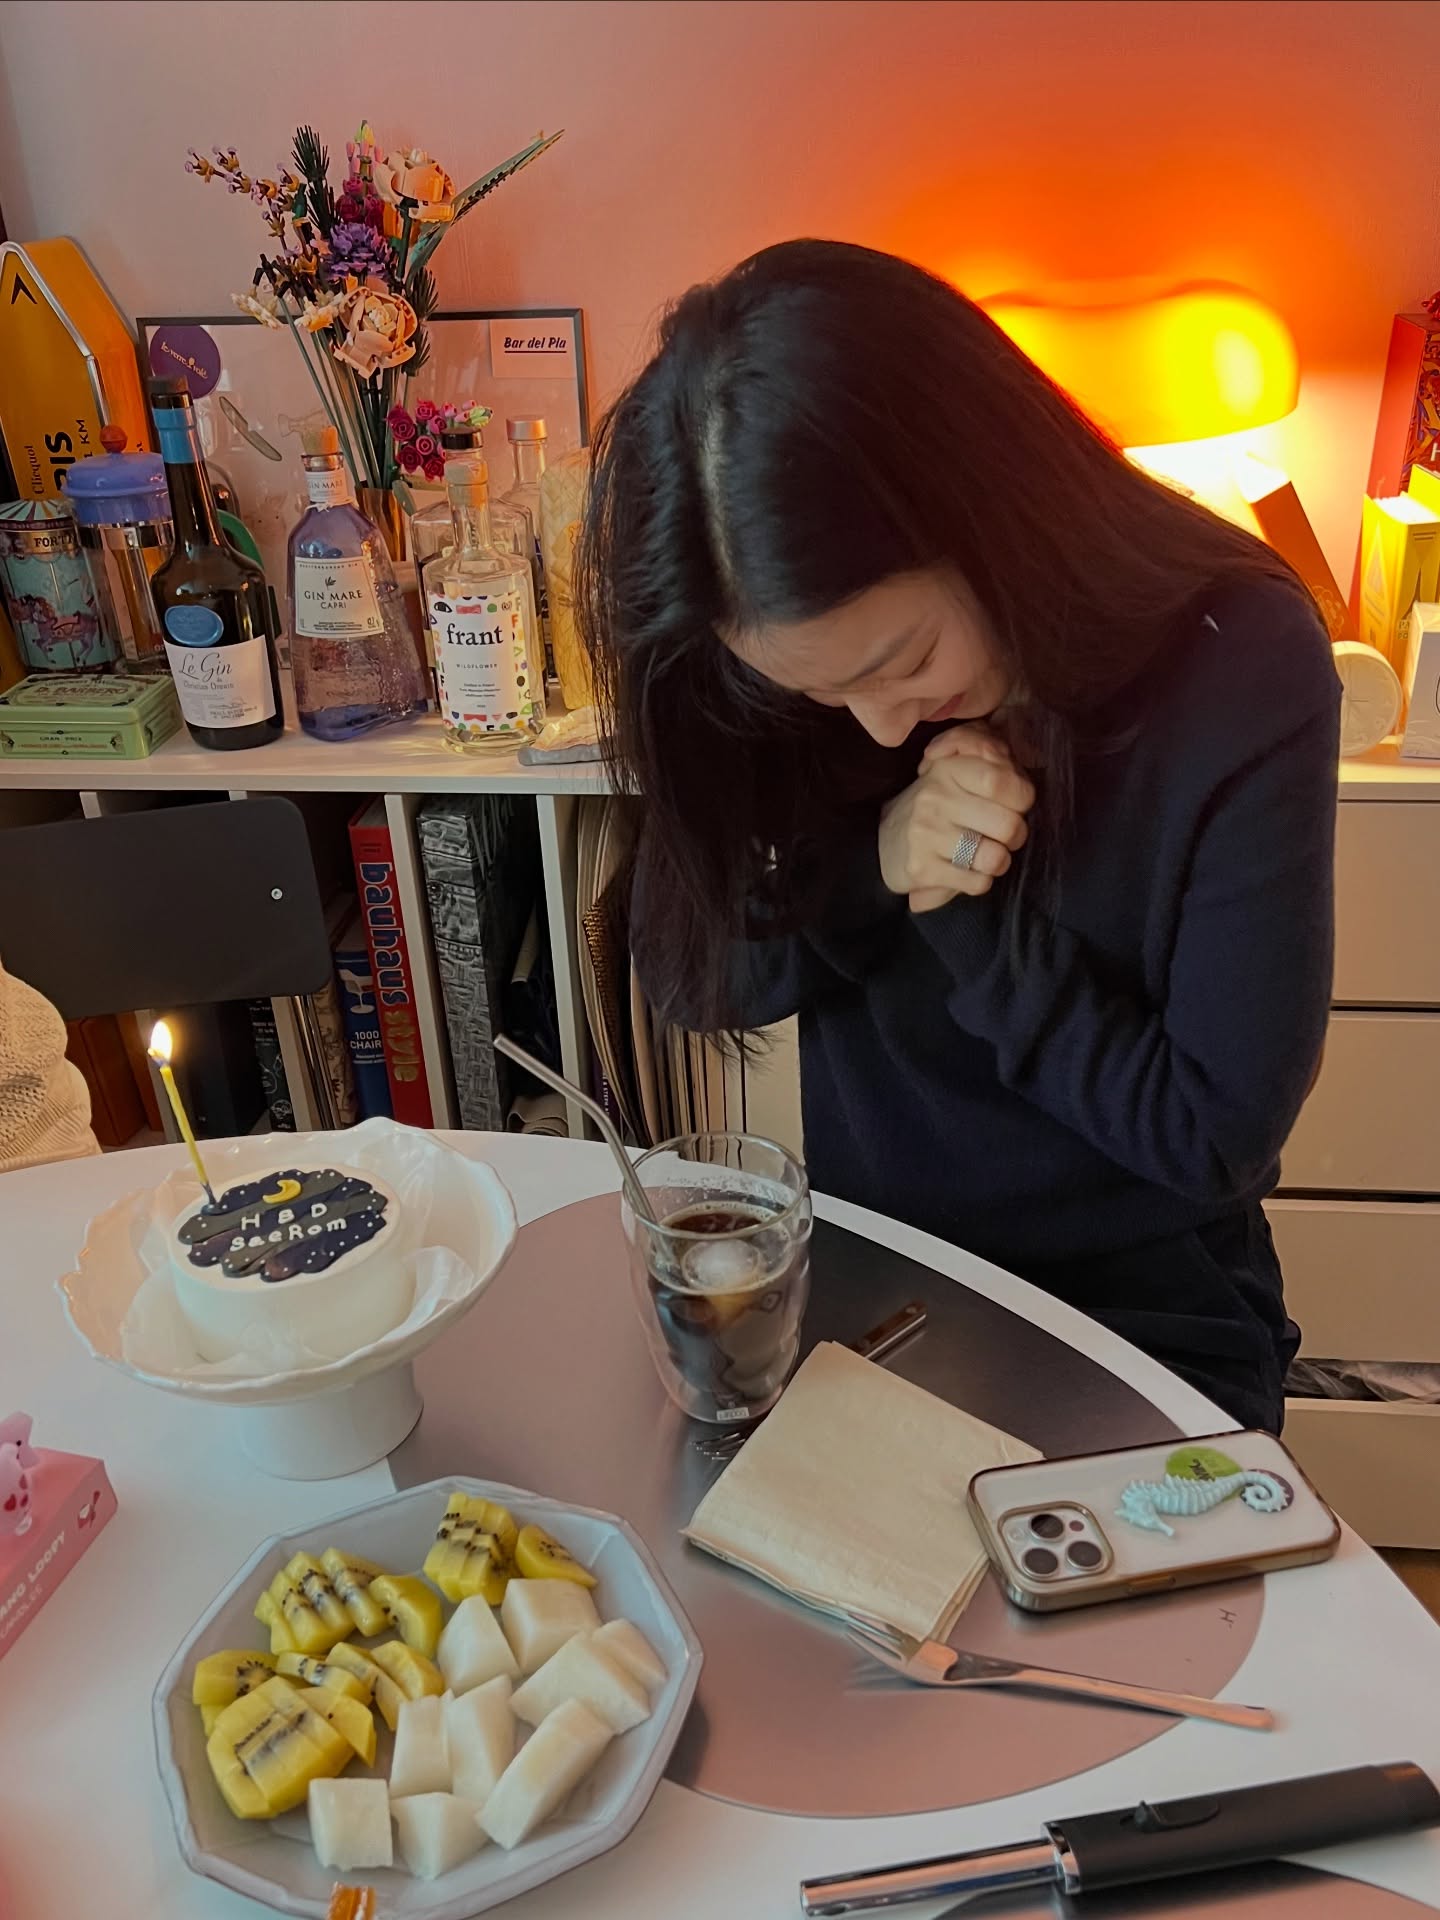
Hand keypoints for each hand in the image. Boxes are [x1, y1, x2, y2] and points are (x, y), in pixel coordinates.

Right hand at [878, 724, 1034, 912]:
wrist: (886, 843)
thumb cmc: (940, 807)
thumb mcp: (959, 770)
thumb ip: (990, 753)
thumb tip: (1007, 747)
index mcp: (949, 768)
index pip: (1003, 781)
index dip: (1022, 799)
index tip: (1014, 805)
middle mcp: (935, 797)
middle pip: (1008, 824)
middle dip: (1016, 836)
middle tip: (1003, 836)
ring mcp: (926, 833)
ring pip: (996, 858)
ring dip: (999, 862)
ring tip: (986, 855)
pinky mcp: (921, 868)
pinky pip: (978, 882)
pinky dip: (980, 881)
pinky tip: (967, 871)